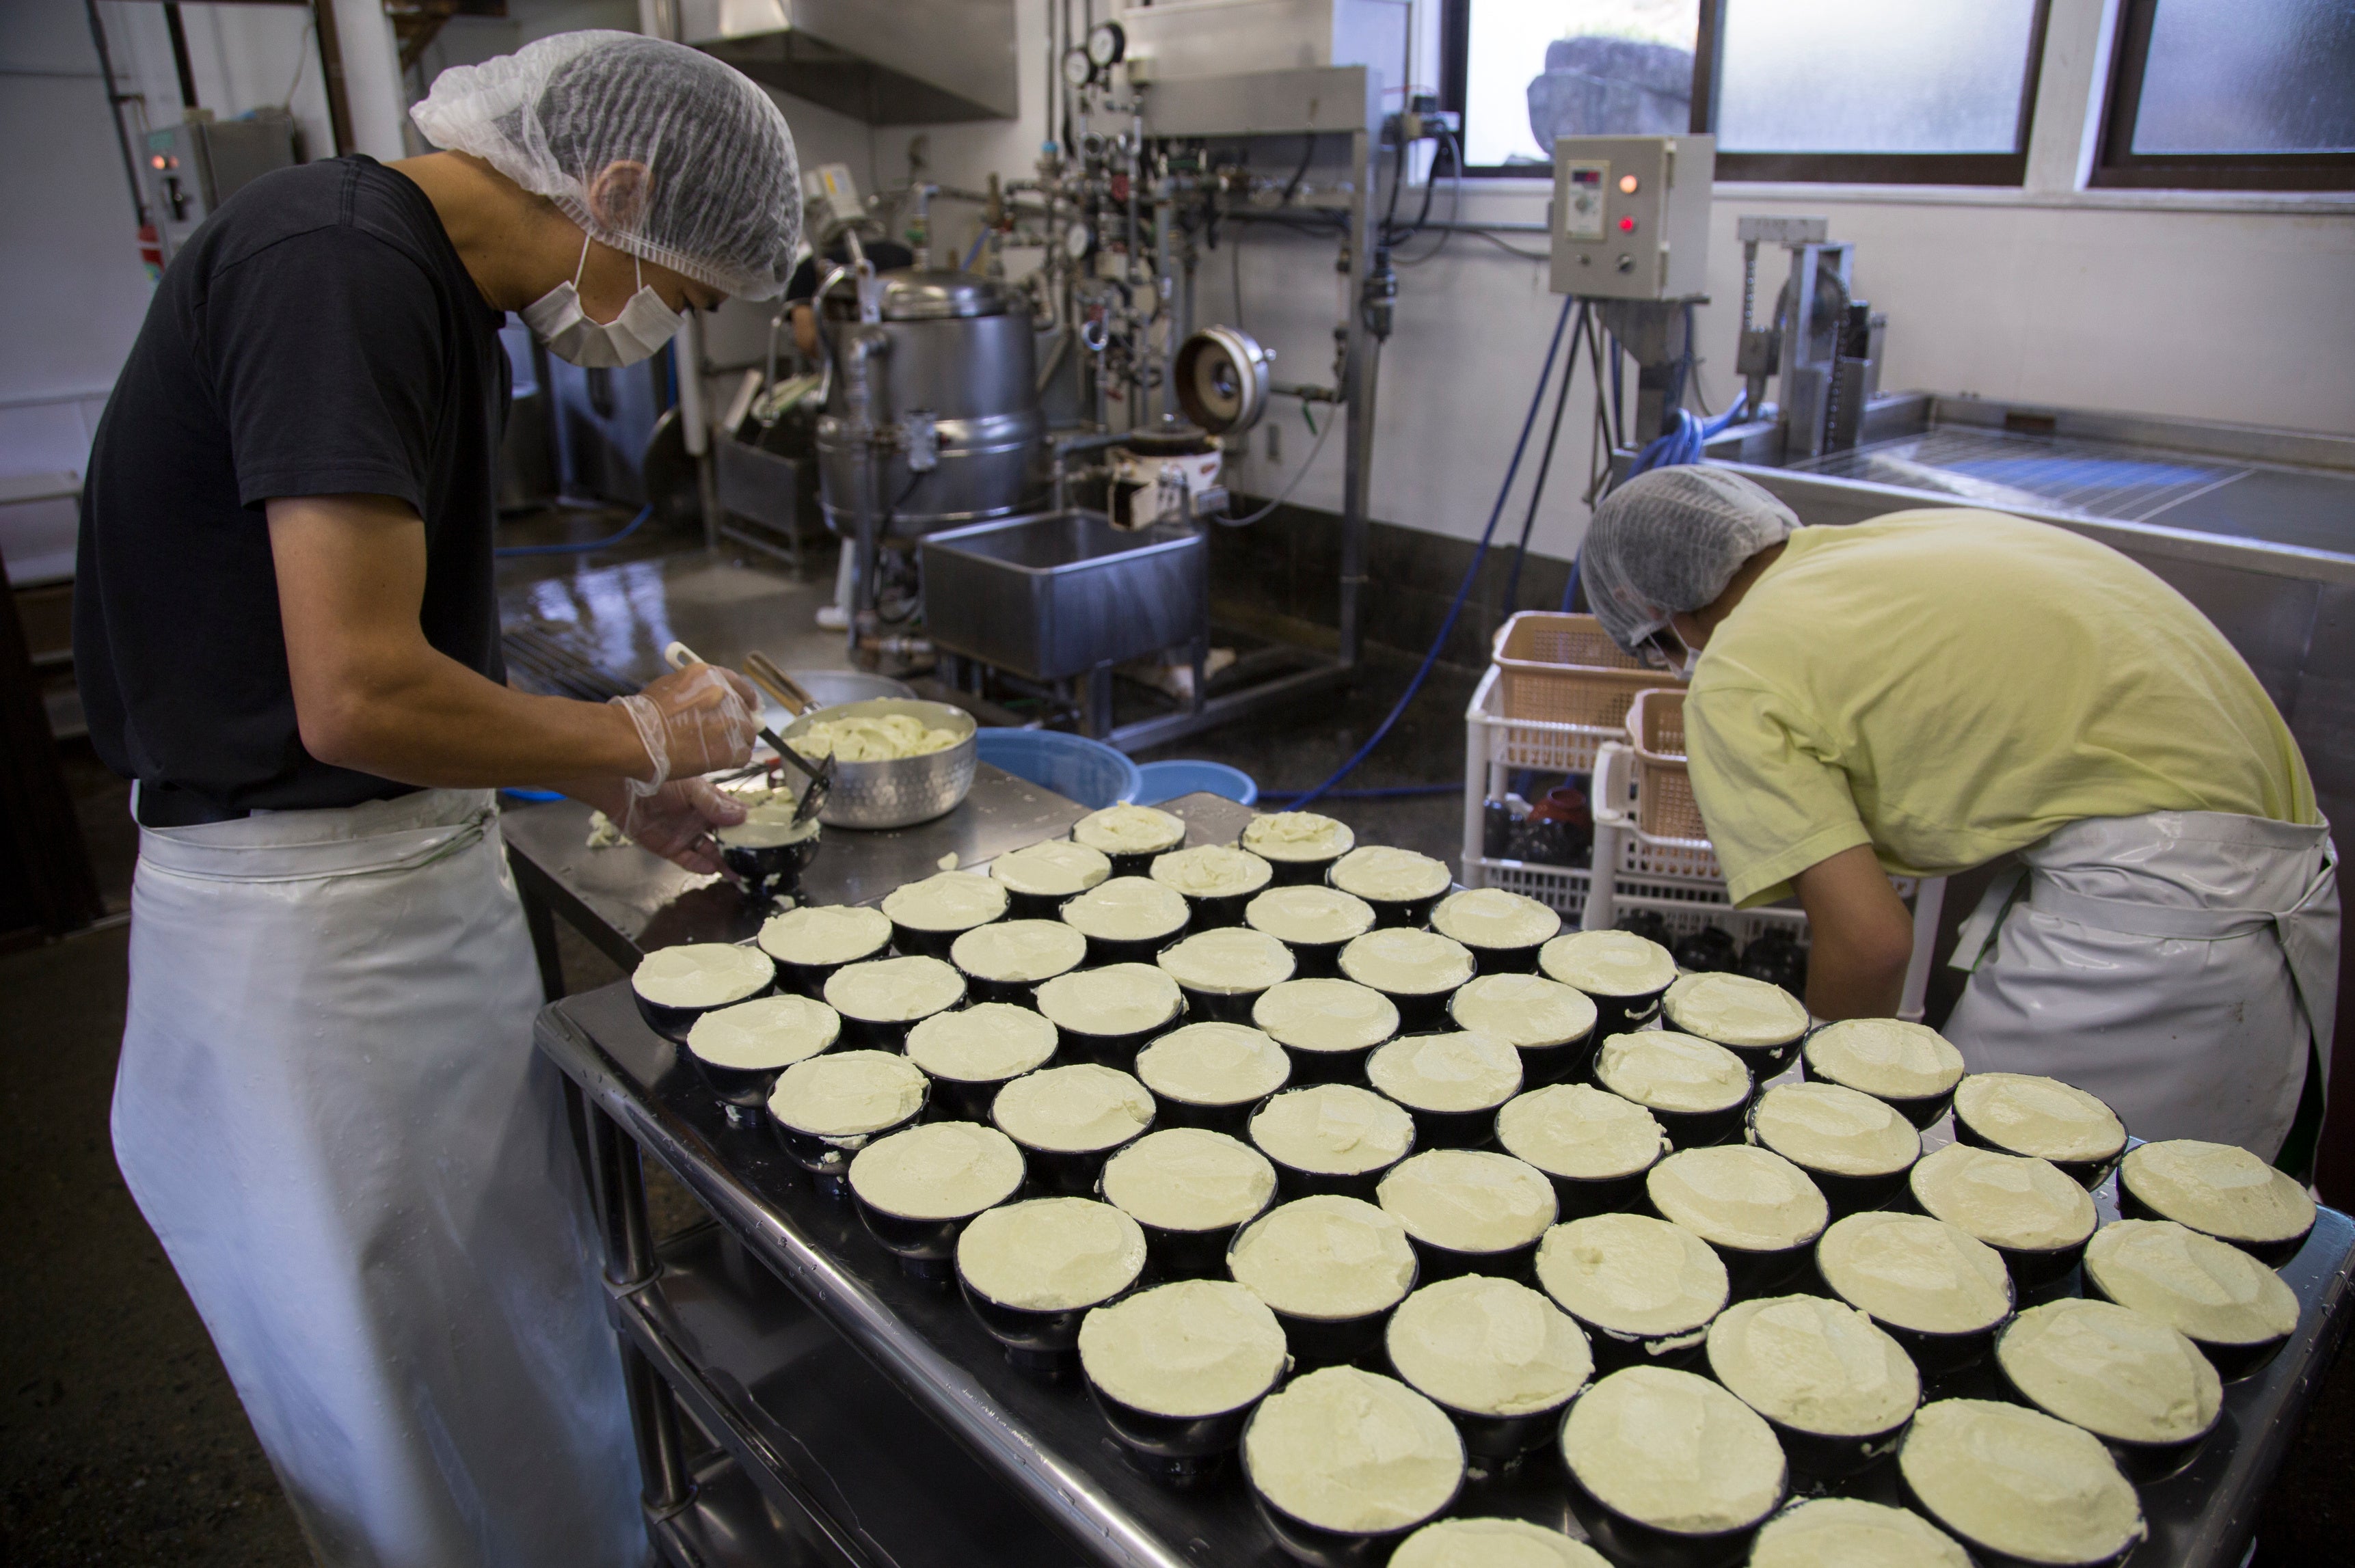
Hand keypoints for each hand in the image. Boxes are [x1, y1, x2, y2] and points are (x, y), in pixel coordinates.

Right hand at [609, 662, 761, 791]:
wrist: (635, 739)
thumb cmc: (645, 715)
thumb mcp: (673, 687)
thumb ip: (699, 691)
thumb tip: (717, 700)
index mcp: (709, 675)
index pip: (739, 686)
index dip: (746, 699)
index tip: (749, 708)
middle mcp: (723, 695)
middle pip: (744, 712)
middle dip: (737, 723)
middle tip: (724, 735)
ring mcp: (728, 721)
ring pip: (747, 734)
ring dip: (736, 742)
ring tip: (715, 749)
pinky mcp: (728, 748)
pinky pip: (743, 755)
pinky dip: (733, 759)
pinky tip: (717, 760)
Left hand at [610, 777, 748, 875]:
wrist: (622, 788)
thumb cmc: (660, 780)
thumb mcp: (692, 789)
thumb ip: (715, 804)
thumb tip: (742, 817)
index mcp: (709, 802)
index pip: (734, 816)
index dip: (749, 827)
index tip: (767, 839)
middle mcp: (700, 820)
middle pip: (725, 839)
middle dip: (740, 851)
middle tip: (756, 864)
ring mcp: (685, 835)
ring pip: (710, 852)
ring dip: (723, 863)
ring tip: (738, 874)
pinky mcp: (669, 848)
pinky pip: (689, 860)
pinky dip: (699, 865)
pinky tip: (710, 868)